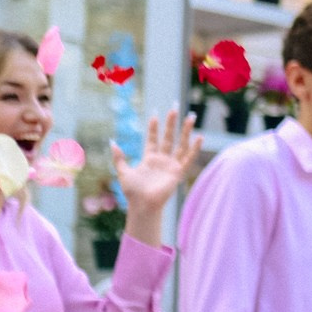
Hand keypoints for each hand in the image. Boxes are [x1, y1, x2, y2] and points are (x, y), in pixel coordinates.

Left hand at [112, 112, 202, 235]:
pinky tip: (199, 137)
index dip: (153, 128)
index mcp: (149, 159)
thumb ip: (119, 157)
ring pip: (181, 144)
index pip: (153, 139)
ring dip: (186, 131)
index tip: (154, 114)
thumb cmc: (132, 192)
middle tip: (175, 107)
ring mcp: (171, 165)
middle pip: (169, 137)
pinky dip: (194, 148)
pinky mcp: (178, 172)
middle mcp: (162, 160)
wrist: (142, 205)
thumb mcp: (123, 172)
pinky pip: (188, 158)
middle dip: (171, 123)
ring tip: (191, 117)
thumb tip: (112, 142)